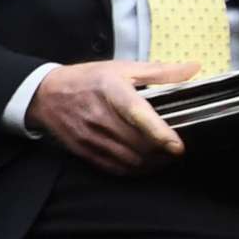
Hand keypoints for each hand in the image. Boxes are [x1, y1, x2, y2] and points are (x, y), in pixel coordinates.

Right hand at [27, 61, 195, 174]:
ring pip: (130, 160)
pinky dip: (134, 170)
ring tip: (162, 157)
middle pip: (138, 143)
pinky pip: (116, 168)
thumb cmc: (88, 79)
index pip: (137, 114)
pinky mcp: (84, 150)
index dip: (159, 132)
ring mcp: (90, 135)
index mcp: (111, 89)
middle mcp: (99, 114)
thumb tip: (194, 67)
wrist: (45, 94)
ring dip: (151, 163)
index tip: (177, 145)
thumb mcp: (122, 68)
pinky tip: (143, 163)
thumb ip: (161, 72)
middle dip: (162, 151)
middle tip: (174, 149)